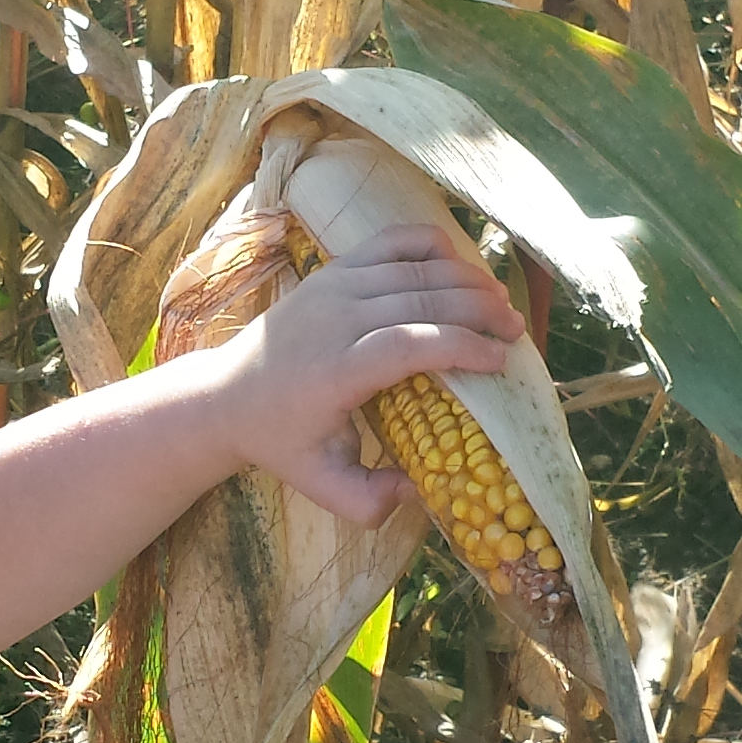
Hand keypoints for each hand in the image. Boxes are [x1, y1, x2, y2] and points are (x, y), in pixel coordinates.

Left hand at [216, 226, 525, 527]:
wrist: (226, 394)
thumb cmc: (282, 441)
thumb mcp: (320, 484)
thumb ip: (368, 500)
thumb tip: (419, 490)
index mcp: (334, 371)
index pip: (407, 345)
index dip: (459, 347)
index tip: (499, 361)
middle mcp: (334, 319)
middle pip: (419, 299)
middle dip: (477, 310)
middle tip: (516, 330)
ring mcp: (332, 286)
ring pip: (411, 268)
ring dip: (464, 279)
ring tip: (502, 302)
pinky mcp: (332, 270)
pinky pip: (389, 242)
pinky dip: (429, 244)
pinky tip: (460, 262)